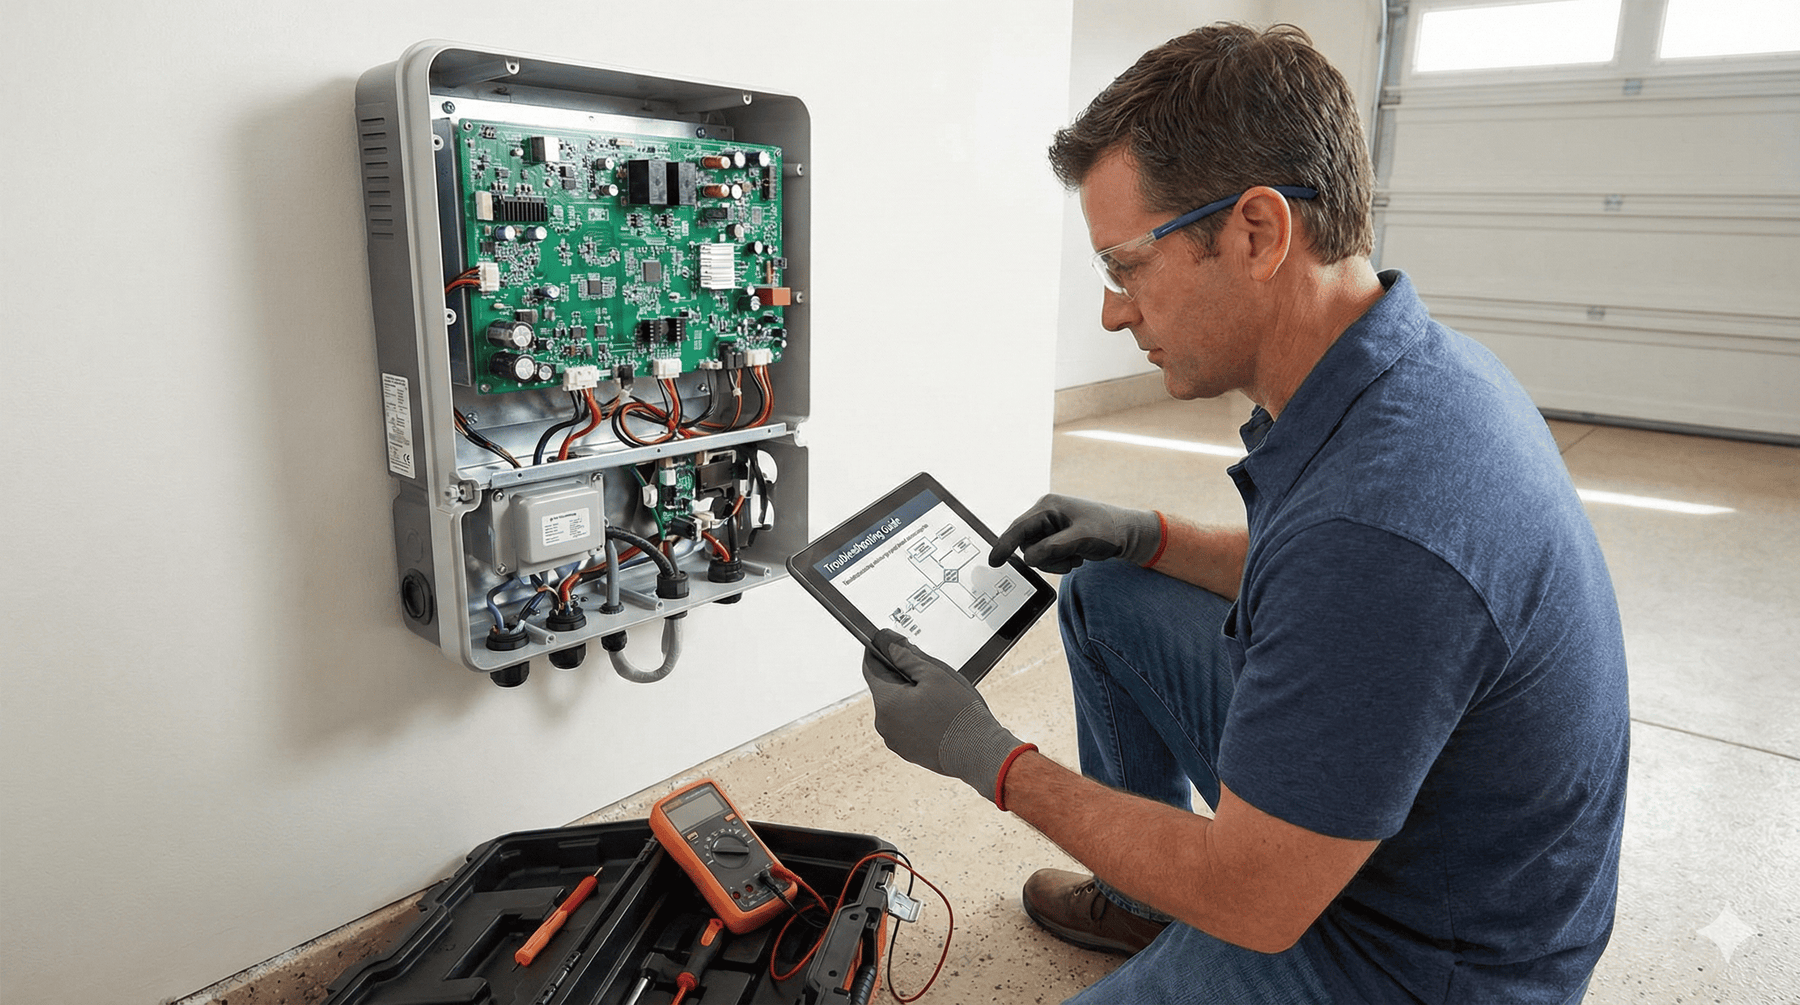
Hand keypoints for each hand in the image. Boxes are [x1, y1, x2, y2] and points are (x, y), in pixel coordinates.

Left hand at [861, 629, 1027, 803]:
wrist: (980, 752)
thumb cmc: (960, 713)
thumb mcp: (934, 673)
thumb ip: (906, 655)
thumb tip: (886, 642)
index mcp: (887, 702)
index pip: (870, 667)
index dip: (879, 650)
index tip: (889, 640)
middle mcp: (884, 724)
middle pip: (885, 687)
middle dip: (901, 674)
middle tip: (926, 669)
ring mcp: (894, 740)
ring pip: (896, 706)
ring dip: (909, 695)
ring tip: (937, 695)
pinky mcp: (906, 751)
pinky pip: (904, 724)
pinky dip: (915, 713)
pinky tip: (937, 712)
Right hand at [987, 494, 1162, 572]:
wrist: (1128, 534)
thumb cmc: (1108, 530)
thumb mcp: (1081, 539)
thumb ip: (1053, 548)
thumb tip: (1028, 557)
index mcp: (1048, 507)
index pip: (1019, 528)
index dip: (1004, 545)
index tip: (993, 562)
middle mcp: (1046, 513)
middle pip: (1027, 544)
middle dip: (1046, 558)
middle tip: (1070, 562)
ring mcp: (1050, 525)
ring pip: (1036, 552)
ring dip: (1055, 561)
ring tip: (1077, 558)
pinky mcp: (1056, 535)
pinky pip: (1046, 554)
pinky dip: (1060, 561)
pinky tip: (1077, 556)